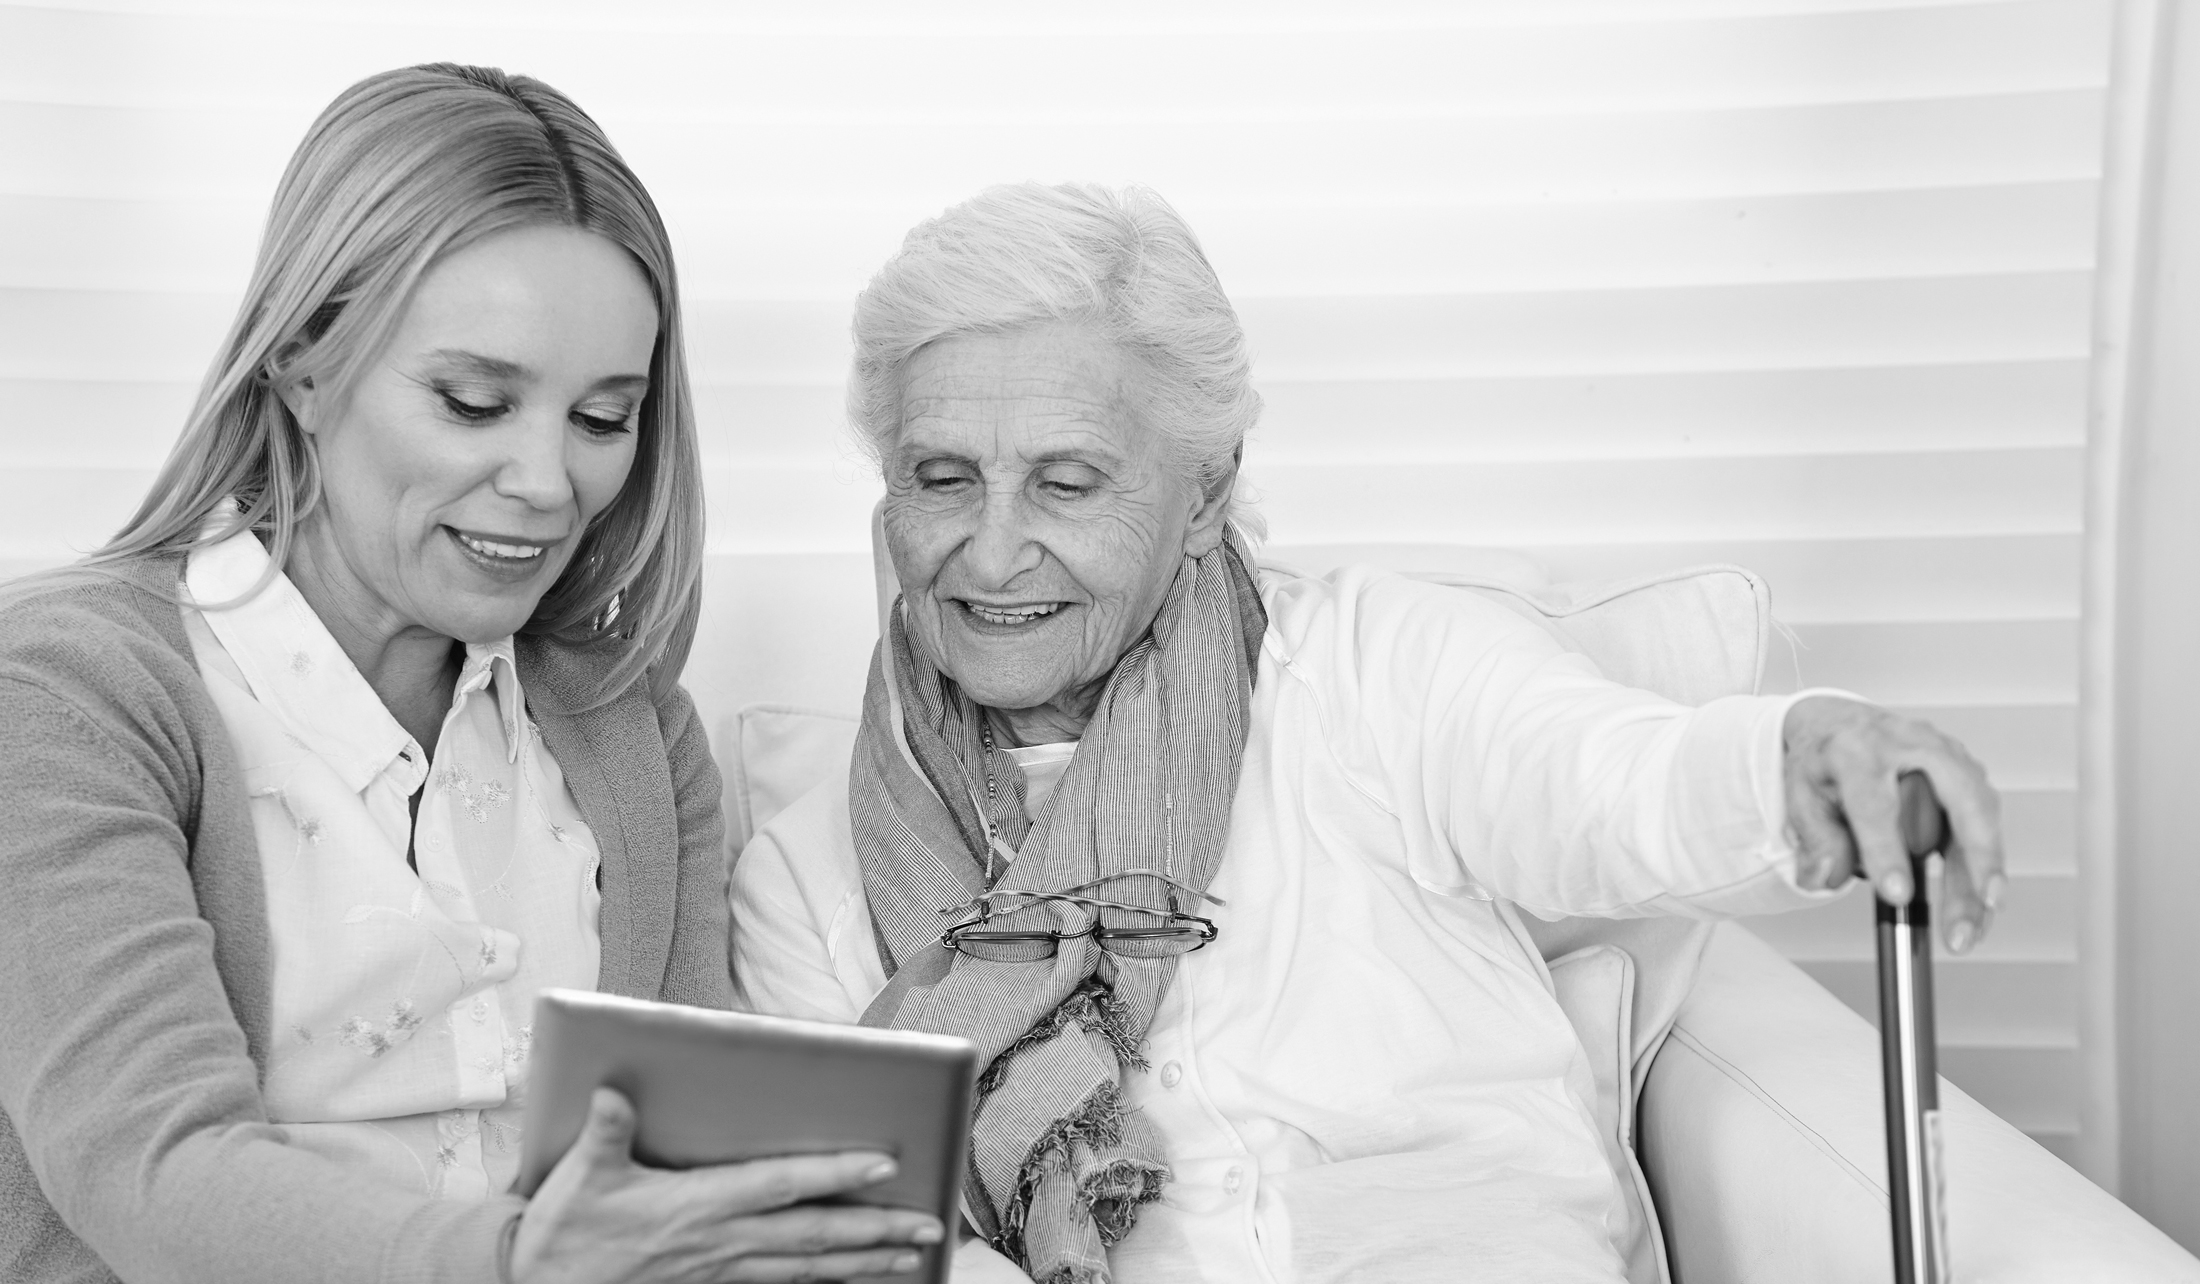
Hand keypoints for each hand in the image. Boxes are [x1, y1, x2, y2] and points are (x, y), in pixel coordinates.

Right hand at [512, 1087, 943, 1283]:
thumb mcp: (579, 1177)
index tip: (884, 1164)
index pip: (780, 1186)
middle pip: (813, 1235)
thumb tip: (611, 1091)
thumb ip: (605, 1133)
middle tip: (931, 1227)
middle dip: (876, 1231)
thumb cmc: (564, 1233)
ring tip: (913, 1255)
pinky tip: (851, 1277)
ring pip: (807, 1267)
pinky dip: (824, 1280)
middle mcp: (720, 1241)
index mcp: (697, 1206)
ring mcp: (721, 1269)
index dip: (833, 1175)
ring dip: (864, 1261)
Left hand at [1781, 695, 2005, 952]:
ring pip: (1981, 814)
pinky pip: (1984, 820)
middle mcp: (1909, 744)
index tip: (1897, 894)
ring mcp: (1946, 753)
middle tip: (1980, 906)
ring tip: (1972, 925)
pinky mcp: (1967, 770)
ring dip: (1985, 874)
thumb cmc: (1824, 760)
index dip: (1887, 851)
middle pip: (1957, 798)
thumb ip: (1814, 840)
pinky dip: (1985, 866)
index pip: (1876, 804)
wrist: (1842, 723)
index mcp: (1857, 750)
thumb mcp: (1800, 796)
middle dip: (1976, 857)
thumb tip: (1829, 876)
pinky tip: (1978, 903)